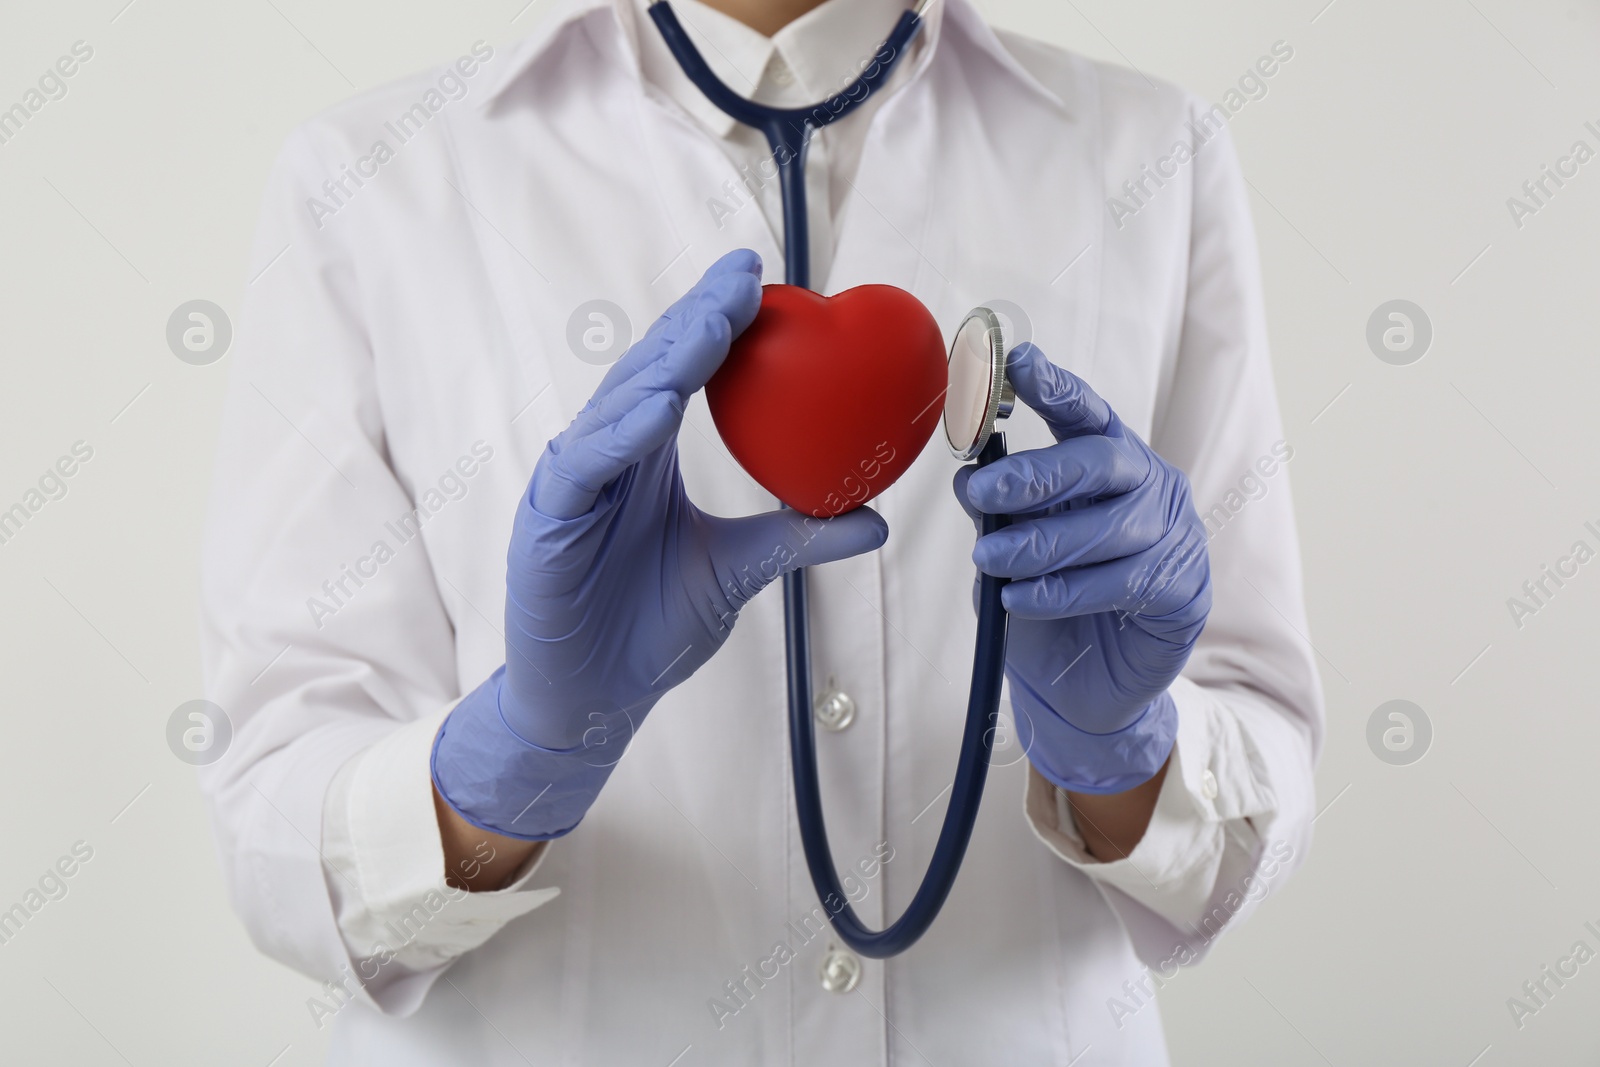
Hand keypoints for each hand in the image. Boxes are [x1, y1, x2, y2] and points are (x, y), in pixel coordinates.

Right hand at [433, 249, 888, 838]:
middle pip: (651, 370)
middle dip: (697, 319)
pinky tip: (658, 410)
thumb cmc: (650, 627)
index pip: (684, 374)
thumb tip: (876, 518)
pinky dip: (619, 437)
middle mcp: (608, 456)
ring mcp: (574, 485)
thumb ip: (796, 537)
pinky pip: (584, 469)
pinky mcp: (546, 522)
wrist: (593, 701)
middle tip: (745, 277)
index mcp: (647, 456)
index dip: (717, 323)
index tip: (763, 280)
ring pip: (616, 407)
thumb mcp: (737, 572)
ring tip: (712, 326)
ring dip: (665, 363)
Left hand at [955, 343, 1210, 794]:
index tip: (1019, 363)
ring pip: (1108, 527)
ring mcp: (1173, 534)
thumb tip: (970, 480)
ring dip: (1040, 544)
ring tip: (991, 562)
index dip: (1054, 387)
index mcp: (1105, 458)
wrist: (1080, 685)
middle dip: (1035, 475)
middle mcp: (1146, 485)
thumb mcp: (1010, 549)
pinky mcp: (1184, 589)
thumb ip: (999, 512)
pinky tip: (1023, 599)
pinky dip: (1064, 591)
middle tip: (980, 492)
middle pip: (1099, 462)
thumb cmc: (1047, 601)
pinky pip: (1121, 582)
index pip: (1083, 412)